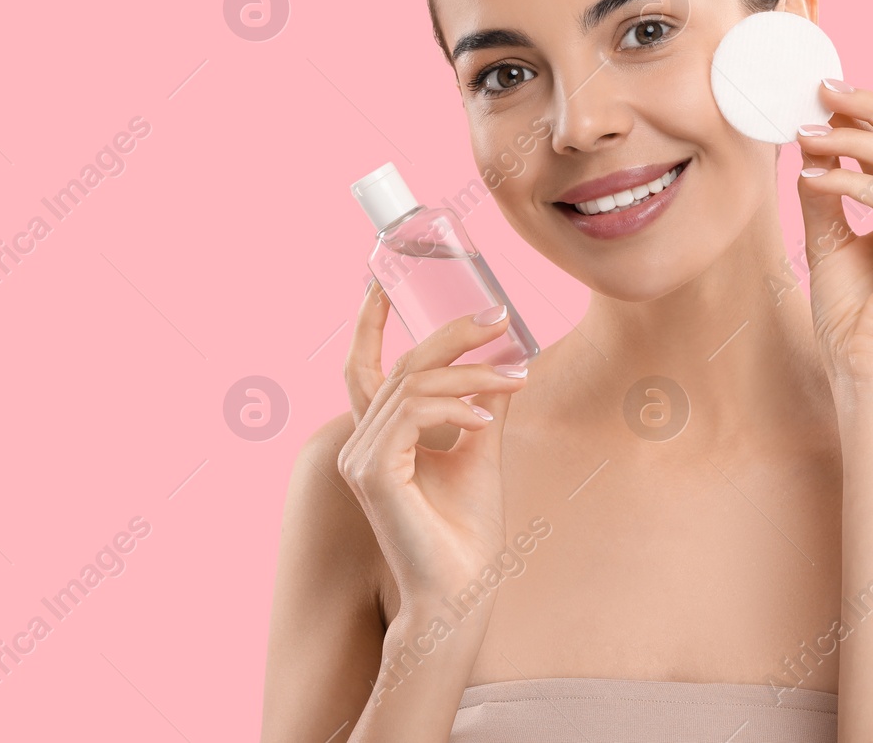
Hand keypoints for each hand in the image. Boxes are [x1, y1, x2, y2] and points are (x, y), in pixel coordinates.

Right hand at [338, 281, 527, 604]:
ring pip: (414, 386)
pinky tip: (488, 420)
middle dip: (452, 334)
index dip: (368, 321)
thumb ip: (482, 404)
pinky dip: (455, 408)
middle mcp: (360, 442)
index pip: (364, 366)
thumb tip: (506, 359)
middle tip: (499, 316)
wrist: (459, 592)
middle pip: (402, 366)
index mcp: (378, 436)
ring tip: (513, 381)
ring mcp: (360, 458)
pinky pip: (412, 414)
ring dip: (471, 377)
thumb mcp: (480, 451)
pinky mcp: (373, 473)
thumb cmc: (466, 532)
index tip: (381, 279)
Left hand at [794, 79, 872, 410]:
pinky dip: (846, 180)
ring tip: (805, 136)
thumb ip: (826, 196)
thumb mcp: (830, 242)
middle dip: (870, 107)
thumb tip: (810, 147)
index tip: (828, 93)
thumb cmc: (852, 317)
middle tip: (820, 94)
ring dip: (849, 140)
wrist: (864, 376)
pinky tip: (811, 180)